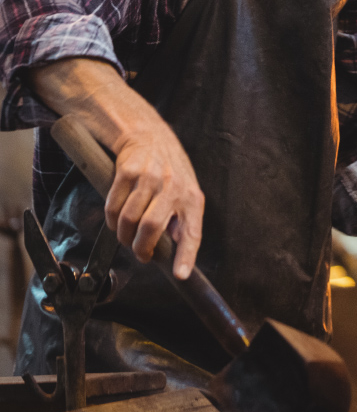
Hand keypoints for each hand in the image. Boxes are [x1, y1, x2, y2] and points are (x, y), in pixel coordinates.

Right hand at [107, 112, 204, 279]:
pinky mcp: (128, 171)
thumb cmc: (169, 171)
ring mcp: (151, 178)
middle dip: (140, 248)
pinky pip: (113, 206)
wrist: (150, 136)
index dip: (186, 256)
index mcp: (192, 198)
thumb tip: (175, 254)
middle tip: (139, 253)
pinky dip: (110, 218)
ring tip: (125, 235)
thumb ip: (181, 219)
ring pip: (128, 219)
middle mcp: (174, 187)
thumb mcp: (185, 192)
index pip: (192, 232)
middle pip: (150, 228)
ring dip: (122, 234)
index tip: (180, 275)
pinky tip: (115, 218)